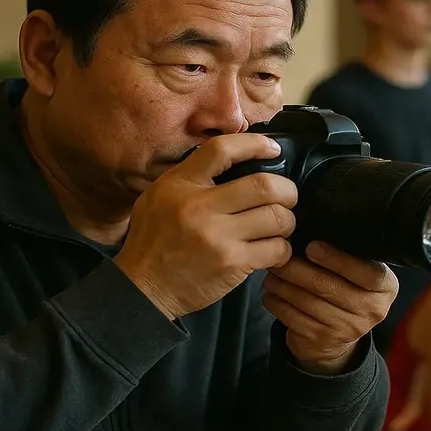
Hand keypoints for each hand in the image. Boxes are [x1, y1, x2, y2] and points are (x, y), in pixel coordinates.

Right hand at [114, 134, 296, 318]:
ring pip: (277, 217)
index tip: (273, 149)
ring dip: (287, 221)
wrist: (143, 287)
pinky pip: (276, 249)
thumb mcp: (160, 195)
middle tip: (287, 197)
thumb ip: (192, 178)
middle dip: (287, 190)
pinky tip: (274, 251)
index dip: (256, 144)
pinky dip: (282, 250)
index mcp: (181, 184)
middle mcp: (200, 206)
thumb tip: (236, 163)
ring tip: (280, 226)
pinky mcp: (232, 263)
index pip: (223, 150)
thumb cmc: (153, 241)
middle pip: (264, 185)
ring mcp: (218, 236)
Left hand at [261, 241, 396, 373]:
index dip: (337, 259)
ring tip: (271, 272)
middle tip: (279, 256)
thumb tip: (313, 230)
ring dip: (282, 284)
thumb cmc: (347, 292)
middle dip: (297, 268)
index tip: (312, 246)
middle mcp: (371, 311)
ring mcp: (347, 329)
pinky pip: (293, 317)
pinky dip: (277, 302)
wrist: (338, 341)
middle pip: (328, 285)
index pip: (367, 273)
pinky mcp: (322, 341)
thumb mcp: (360, 275)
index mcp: (385, 288)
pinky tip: (271, 292)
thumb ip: (350, 255)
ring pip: (306, 301)